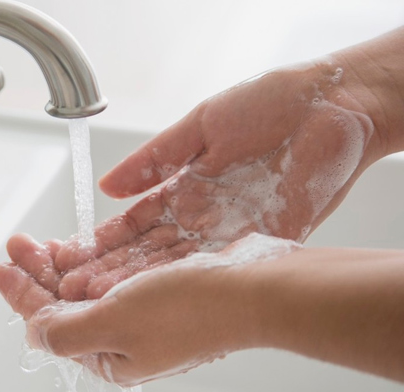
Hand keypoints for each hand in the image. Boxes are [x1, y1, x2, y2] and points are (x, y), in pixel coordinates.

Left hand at [0, 233, 300, 385]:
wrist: (257, 288)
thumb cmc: (192, 308)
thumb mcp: (113, 322)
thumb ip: (64, 330)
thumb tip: (33, 331)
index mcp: (109, 356)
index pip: (49, 324)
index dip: (20, 294)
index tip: (1, 268)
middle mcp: (123, 340)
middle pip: (64, 305)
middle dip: (36, 273)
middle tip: (18, 242)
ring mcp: (141, 317)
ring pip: (85, 288)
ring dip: (59, 264)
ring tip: (39, 242)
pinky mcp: (158, 293)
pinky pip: (111, 276)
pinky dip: (90, 261)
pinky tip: (79, 246)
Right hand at [51, 60, 382, 299]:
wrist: (331, 104)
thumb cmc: (269, 104)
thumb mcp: (199, 127)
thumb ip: (154, 159)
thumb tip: (106, 185)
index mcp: (184, 188)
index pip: (134, 223)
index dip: (104, 241)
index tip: (73, 256)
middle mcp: (202, 217)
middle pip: (148, 251)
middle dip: (110, 271)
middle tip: (71, 290)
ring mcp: (229, 233)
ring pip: (175, 266)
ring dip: (138, 284)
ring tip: (99, 300)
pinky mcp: (262, 241)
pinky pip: (216, 267)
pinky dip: (184, 282)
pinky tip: (155, 296)